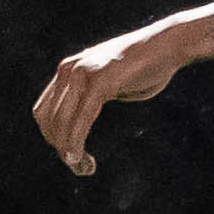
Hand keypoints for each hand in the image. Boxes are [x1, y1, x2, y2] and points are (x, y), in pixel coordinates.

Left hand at [33, 0, 213, 176]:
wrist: (168, 45)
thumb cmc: (147, 67)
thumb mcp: (112, 83)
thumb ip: (94, 97)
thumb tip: (85, 116)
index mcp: (68, 70)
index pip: (45, 111)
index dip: (54, 137)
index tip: (73, 155)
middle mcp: (68, 70)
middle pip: (48, 120)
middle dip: (60, 148)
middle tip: (80, 168)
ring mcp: (82, 74)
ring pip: (61, 123)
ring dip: (68, 151)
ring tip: (84, 168)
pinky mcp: (99, 82)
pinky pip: (81, 119)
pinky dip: (76, 142)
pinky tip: (80, 159)